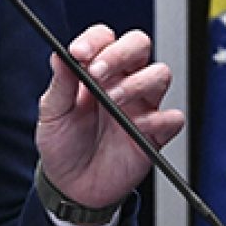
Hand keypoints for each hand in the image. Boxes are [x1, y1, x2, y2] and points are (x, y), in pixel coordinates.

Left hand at [34, 25, 182, 209]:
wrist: (73, 187)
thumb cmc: (63, 145)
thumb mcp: (52, 114)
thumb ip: (60, 84)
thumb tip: (59, 55)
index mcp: (96, 70)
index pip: (104, 38)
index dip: (95, 40)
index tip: (79, 53)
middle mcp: (122, 81)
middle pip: (139, 45)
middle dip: (120, 53)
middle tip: (97, 73)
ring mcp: (141, 105)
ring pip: (160, 74)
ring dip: (136, 84)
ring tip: (113, 101)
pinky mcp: (155, 133)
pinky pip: (173, 118)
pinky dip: (160, 120)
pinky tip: (138, 128)